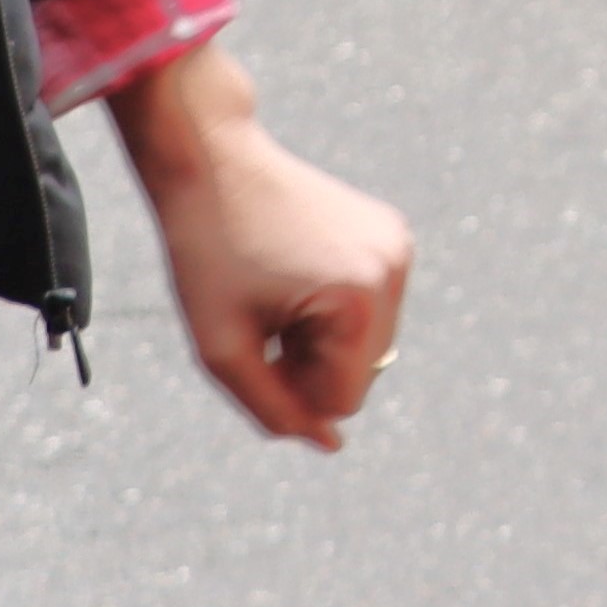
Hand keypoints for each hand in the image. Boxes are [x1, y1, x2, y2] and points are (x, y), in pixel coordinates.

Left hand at [117, 45, 416, 450]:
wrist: (214, 161)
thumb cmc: (208, 254)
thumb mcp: (223, 349)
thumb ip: (273, 410)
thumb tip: (330, 444)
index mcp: (358, 299)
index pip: (342, 402)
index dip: (291, 388)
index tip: (257, 343)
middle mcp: (393, 271)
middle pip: (362, 377)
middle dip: (311, 364)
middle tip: (263, 318)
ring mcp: (399, 248)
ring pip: (368, 347)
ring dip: (323, 340)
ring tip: (279, 295)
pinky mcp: (393, 235)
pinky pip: (371, 310)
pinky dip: (335, 311)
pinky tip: (297, 274)